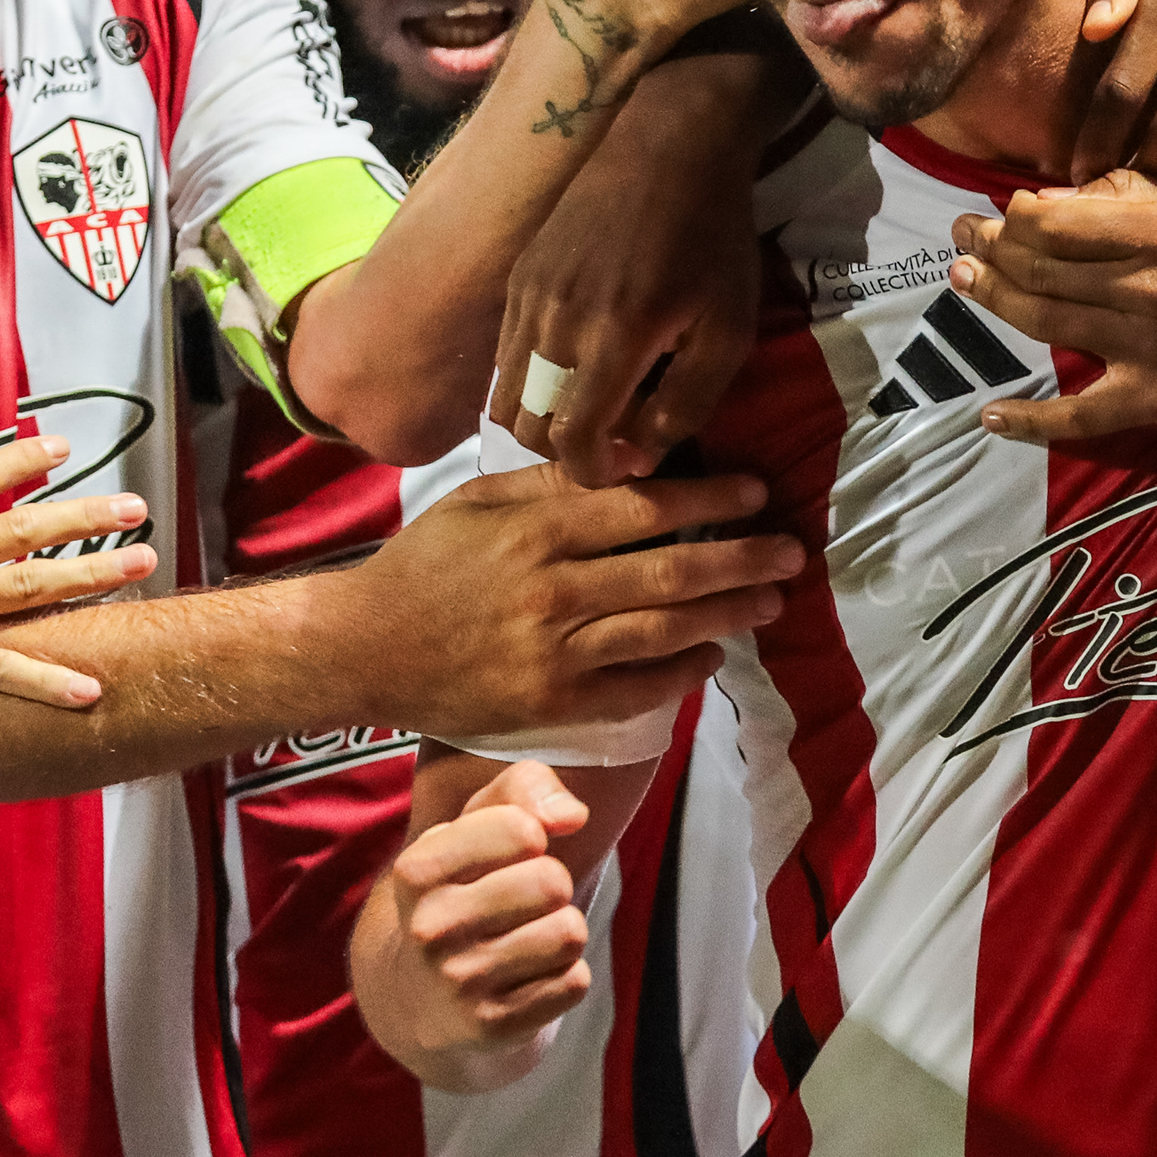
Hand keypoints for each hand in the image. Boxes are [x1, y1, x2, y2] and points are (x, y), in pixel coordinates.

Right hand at [357, 462, 800, 735]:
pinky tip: (713, 655)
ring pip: (663, 629)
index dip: (707, 498)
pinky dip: (682, 672)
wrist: (363, 649)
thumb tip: (629, 455)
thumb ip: (551, 482)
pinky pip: (635, 688)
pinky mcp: (552, 701)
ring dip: (727, 614)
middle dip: (741, 558)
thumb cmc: (424, 567)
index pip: (642, 508)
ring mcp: (555, 650)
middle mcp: (552, 589)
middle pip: (668, 570)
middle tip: (792, 550)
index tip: (755, 489)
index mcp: (536, 530)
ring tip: (770, 601)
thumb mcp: (478, 503)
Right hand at [373, 756, 599, 1088]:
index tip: (519, 848)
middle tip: (526, 901)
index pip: (522, 828)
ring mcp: (458, 983)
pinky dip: (565, 977)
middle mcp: (429, 928)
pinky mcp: (491, 1026)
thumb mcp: (477, 824)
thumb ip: (525, 787)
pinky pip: (574, 983)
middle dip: (555, 886)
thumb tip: (572, 815)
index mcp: (417, 870)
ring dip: (563, 933)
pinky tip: (529, 978)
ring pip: (569, 934)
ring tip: (529, 937)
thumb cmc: (467, 888)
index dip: (537, 834)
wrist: (422, 998)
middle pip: (553, 882)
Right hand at [490, 61, 768, 486]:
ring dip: (539, 417)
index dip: (594, 472)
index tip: (627, 466)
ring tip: (589, 408)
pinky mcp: (516, 277)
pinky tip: (571, 367)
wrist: (669, 145)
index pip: (571, 441)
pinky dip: (526, 379)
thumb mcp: (728, 330)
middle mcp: (553, 323)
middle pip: (526, 426)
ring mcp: (525, 297)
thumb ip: (687, 404)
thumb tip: (644, 454)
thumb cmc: (712, 240)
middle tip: (612, 440)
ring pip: (504, 393)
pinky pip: (502, 353)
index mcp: (612, 340)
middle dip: (564, 451)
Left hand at [950, 169, 1156, 443]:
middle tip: (964, 236)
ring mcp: (1147, 350)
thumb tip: (1078, 200)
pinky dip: (1030, 420)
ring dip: (994, 300)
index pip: (1058, 221)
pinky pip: (1080, 417)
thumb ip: (1149, 198)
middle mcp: (1145, 288)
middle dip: (991, 248)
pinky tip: (989, 416)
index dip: (1016, 215)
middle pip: (1040, 268)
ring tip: (965, 281)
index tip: (1004, 209)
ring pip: (1045, 323)